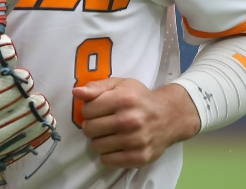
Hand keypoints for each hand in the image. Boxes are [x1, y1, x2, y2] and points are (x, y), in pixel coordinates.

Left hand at [71, 78, 200, 167]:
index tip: (97, 109)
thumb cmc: (139, 98)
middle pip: (89, 129)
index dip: (88, 109)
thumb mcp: (120, 85)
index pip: (87, 109)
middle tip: (102, 123)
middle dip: (92, 125)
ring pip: (96, 146)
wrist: (169, 116)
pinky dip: (107, 155)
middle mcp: (130, 120)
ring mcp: (136, 141)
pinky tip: (116, 146)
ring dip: (99, 140)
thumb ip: (96, 87)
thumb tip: (76, 92)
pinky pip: (108, 160)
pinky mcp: (140, 157)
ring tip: (110, 134)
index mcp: (124, 99)